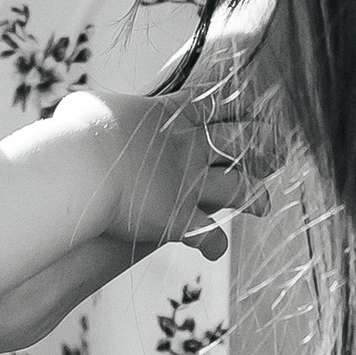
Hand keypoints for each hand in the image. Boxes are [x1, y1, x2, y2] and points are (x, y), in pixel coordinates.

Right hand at [61, 87, 270, 259]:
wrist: (82, 168)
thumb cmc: (78, 133)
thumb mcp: (88, 107)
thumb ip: (97, 108)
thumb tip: (88, 110)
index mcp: (171, 113)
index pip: (214, 104)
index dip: (234, 106)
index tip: (252, 106)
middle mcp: (189, 146)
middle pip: (237, 140)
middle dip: (260, 144)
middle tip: (277, 147)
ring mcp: (189, 182)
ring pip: (237, 187)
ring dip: (252, 195)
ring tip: (264, 203)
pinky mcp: (181, 216)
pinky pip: (208, 234)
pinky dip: (213, 244)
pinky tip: (215, 250)